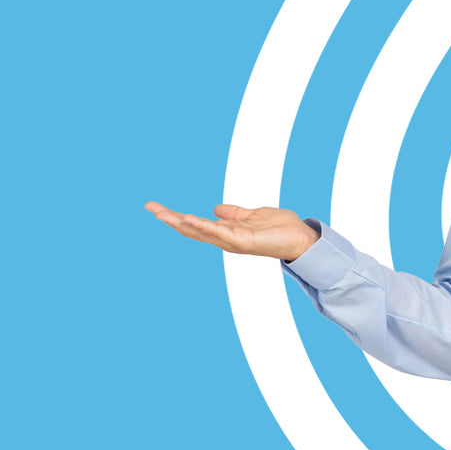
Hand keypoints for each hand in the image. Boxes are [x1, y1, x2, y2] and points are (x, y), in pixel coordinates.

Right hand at [144, 201, 319, 260]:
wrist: (300, 238)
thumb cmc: (280, 228)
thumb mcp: (251, 215)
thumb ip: (233, 213)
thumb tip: (216, 209)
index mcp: (224, 233)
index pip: (194, 225)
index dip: (175, 217)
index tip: (156, 207)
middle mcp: (224, 239)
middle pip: (190, 230)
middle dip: (169, 219)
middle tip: (149, 207)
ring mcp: (232, 242)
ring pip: (200, 232)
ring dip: (180, 222)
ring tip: (161, 214)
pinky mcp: (243, 241)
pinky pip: (219, 232)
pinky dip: (203, 226)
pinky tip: (189, 218)